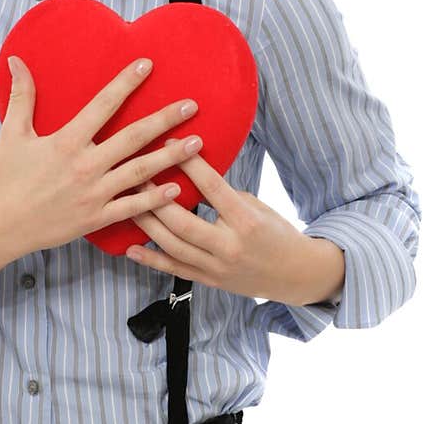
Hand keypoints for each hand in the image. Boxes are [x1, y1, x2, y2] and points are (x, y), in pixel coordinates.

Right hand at [0, 56, 206, 260]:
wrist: (1, 226)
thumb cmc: (6, 179)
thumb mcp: (11, 134)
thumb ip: (21, 96)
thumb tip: (17, 60)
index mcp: (66, 142)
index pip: (103, 104)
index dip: (126, 82)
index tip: (147, 65)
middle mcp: (85, 166)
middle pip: (133, 137)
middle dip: (165, 119)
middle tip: (191, 106)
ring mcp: (93, 194)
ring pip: (141, 172)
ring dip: (171, 156)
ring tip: (196, 143)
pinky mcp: (96, 218)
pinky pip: (132, 208)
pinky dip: (156, 200)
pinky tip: (178, 188)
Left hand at [124, 142, 311, 302]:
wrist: (294, 274)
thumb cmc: (275, 232)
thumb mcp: (256, 207)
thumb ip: (224, 195)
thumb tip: (190, 174)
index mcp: (246, 221)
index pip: (212, 188)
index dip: (189, 164)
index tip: (169, 143)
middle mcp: (229, 247)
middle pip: (182, 221)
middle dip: (156, 197)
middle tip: (137, 174)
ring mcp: (217, 267)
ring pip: (172, 246)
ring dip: (147, 223)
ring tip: (128, 203)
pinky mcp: (209, 281)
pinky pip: (174, 270)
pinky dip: (151, 260)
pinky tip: (131, 248)